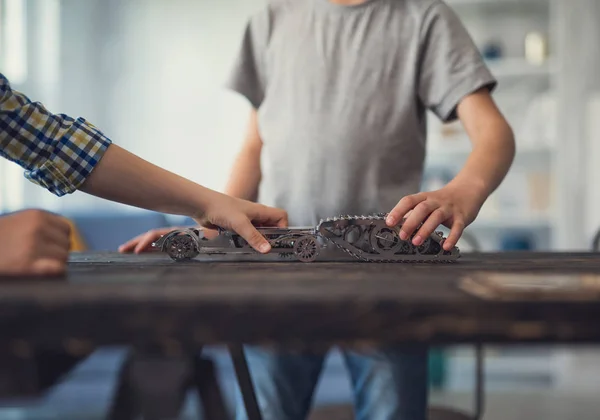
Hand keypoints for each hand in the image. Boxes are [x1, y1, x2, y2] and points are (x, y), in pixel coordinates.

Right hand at [0, 209, 70, 275]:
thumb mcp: (18, 223)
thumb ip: (40, 225)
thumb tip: (64, 237)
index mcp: (35, 215)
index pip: (65, 228)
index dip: (59, 240)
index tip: (50, 246)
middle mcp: (36, 228)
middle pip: (66, 244)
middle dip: (57, 252)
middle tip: (40, 257)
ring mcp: (32, 246)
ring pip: (63, 257)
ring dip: (54, 263)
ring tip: (36, 264)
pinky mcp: (27, 265)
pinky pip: (57, 268)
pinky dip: (54, 272)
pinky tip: (41, 272)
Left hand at [119, 193, 287, 254]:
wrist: (202, 205)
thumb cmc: (222, 208)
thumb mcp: (240, 224)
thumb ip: (254, 237)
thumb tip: (267, 249)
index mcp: (260, 210)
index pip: (281, 217)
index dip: (283, 227)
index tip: (278, 239)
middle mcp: (255, 215)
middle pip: (271, 226)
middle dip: (270, 237)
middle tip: (266, 250)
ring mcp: (245, 221)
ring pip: (258, 232)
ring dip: (257, 241)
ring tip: (254, 250)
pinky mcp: (235, 226)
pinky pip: (246, 236)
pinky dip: (246, 242)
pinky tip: (242, 247)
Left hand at [385, 182, 484, 250]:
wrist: (469, 190)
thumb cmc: (443, 200)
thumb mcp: (427, 203)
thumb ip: (414, 213)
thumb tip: (397, 224)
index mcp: (424, 198)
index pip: (408, 201)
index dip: (398, 210)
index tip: (389, 222)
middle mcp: (436, 201)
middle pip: (421, 209)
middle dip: (410, 223)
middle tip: (402, 236)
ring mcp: (449, 208)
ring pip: (436, 217)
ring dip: (425, 230)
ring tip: (416, 242)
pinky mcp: (462, 216)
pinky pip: (457, 227)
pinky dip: (452, 237)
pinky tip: (445, 246)